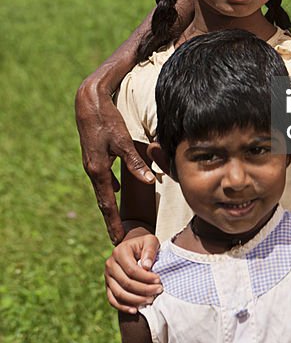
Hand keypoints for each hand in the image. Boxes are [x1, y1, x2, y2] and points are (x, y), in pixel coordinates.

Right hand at [75, 75, 154, 242]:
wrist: (88, 103)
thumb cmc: (107, 120)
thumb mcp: (123, 141)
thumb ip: (135, 162)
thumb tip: (149, 181)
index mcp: (98, 170)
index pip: (107, 203)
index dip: (113, 221)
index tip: (117, 239)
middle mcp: (93, 170)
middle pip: (103, 201)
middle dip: (110, 220)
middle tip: (116, 238)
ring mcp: (92, 164)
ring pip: (102, 190)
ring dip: (109, 205)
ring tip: (116, 219)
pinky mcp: (94, 156)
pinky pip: (102, 178)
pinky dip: (108, 188)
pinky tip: (116, 189)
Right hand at [105, 232, 161, 312]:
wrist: (134, 249)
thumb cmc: (144, 245)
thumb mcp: (150, 241)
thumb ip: (150, 250)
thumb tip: (146, 266)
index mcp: (119, 252)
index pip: (132, 269)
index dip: (146, 277)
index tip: (159, 280)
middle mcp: (110, 264)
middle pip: (126, 283)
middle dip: (144, 289)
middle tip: (158, 290)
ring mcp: (107, 277)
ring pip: (119, 293)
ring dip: (136, 300)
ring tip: (151, 300)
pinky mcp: (108, 287)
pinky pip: (113, 300)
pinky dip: (123, 307)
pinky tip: (135, 310)